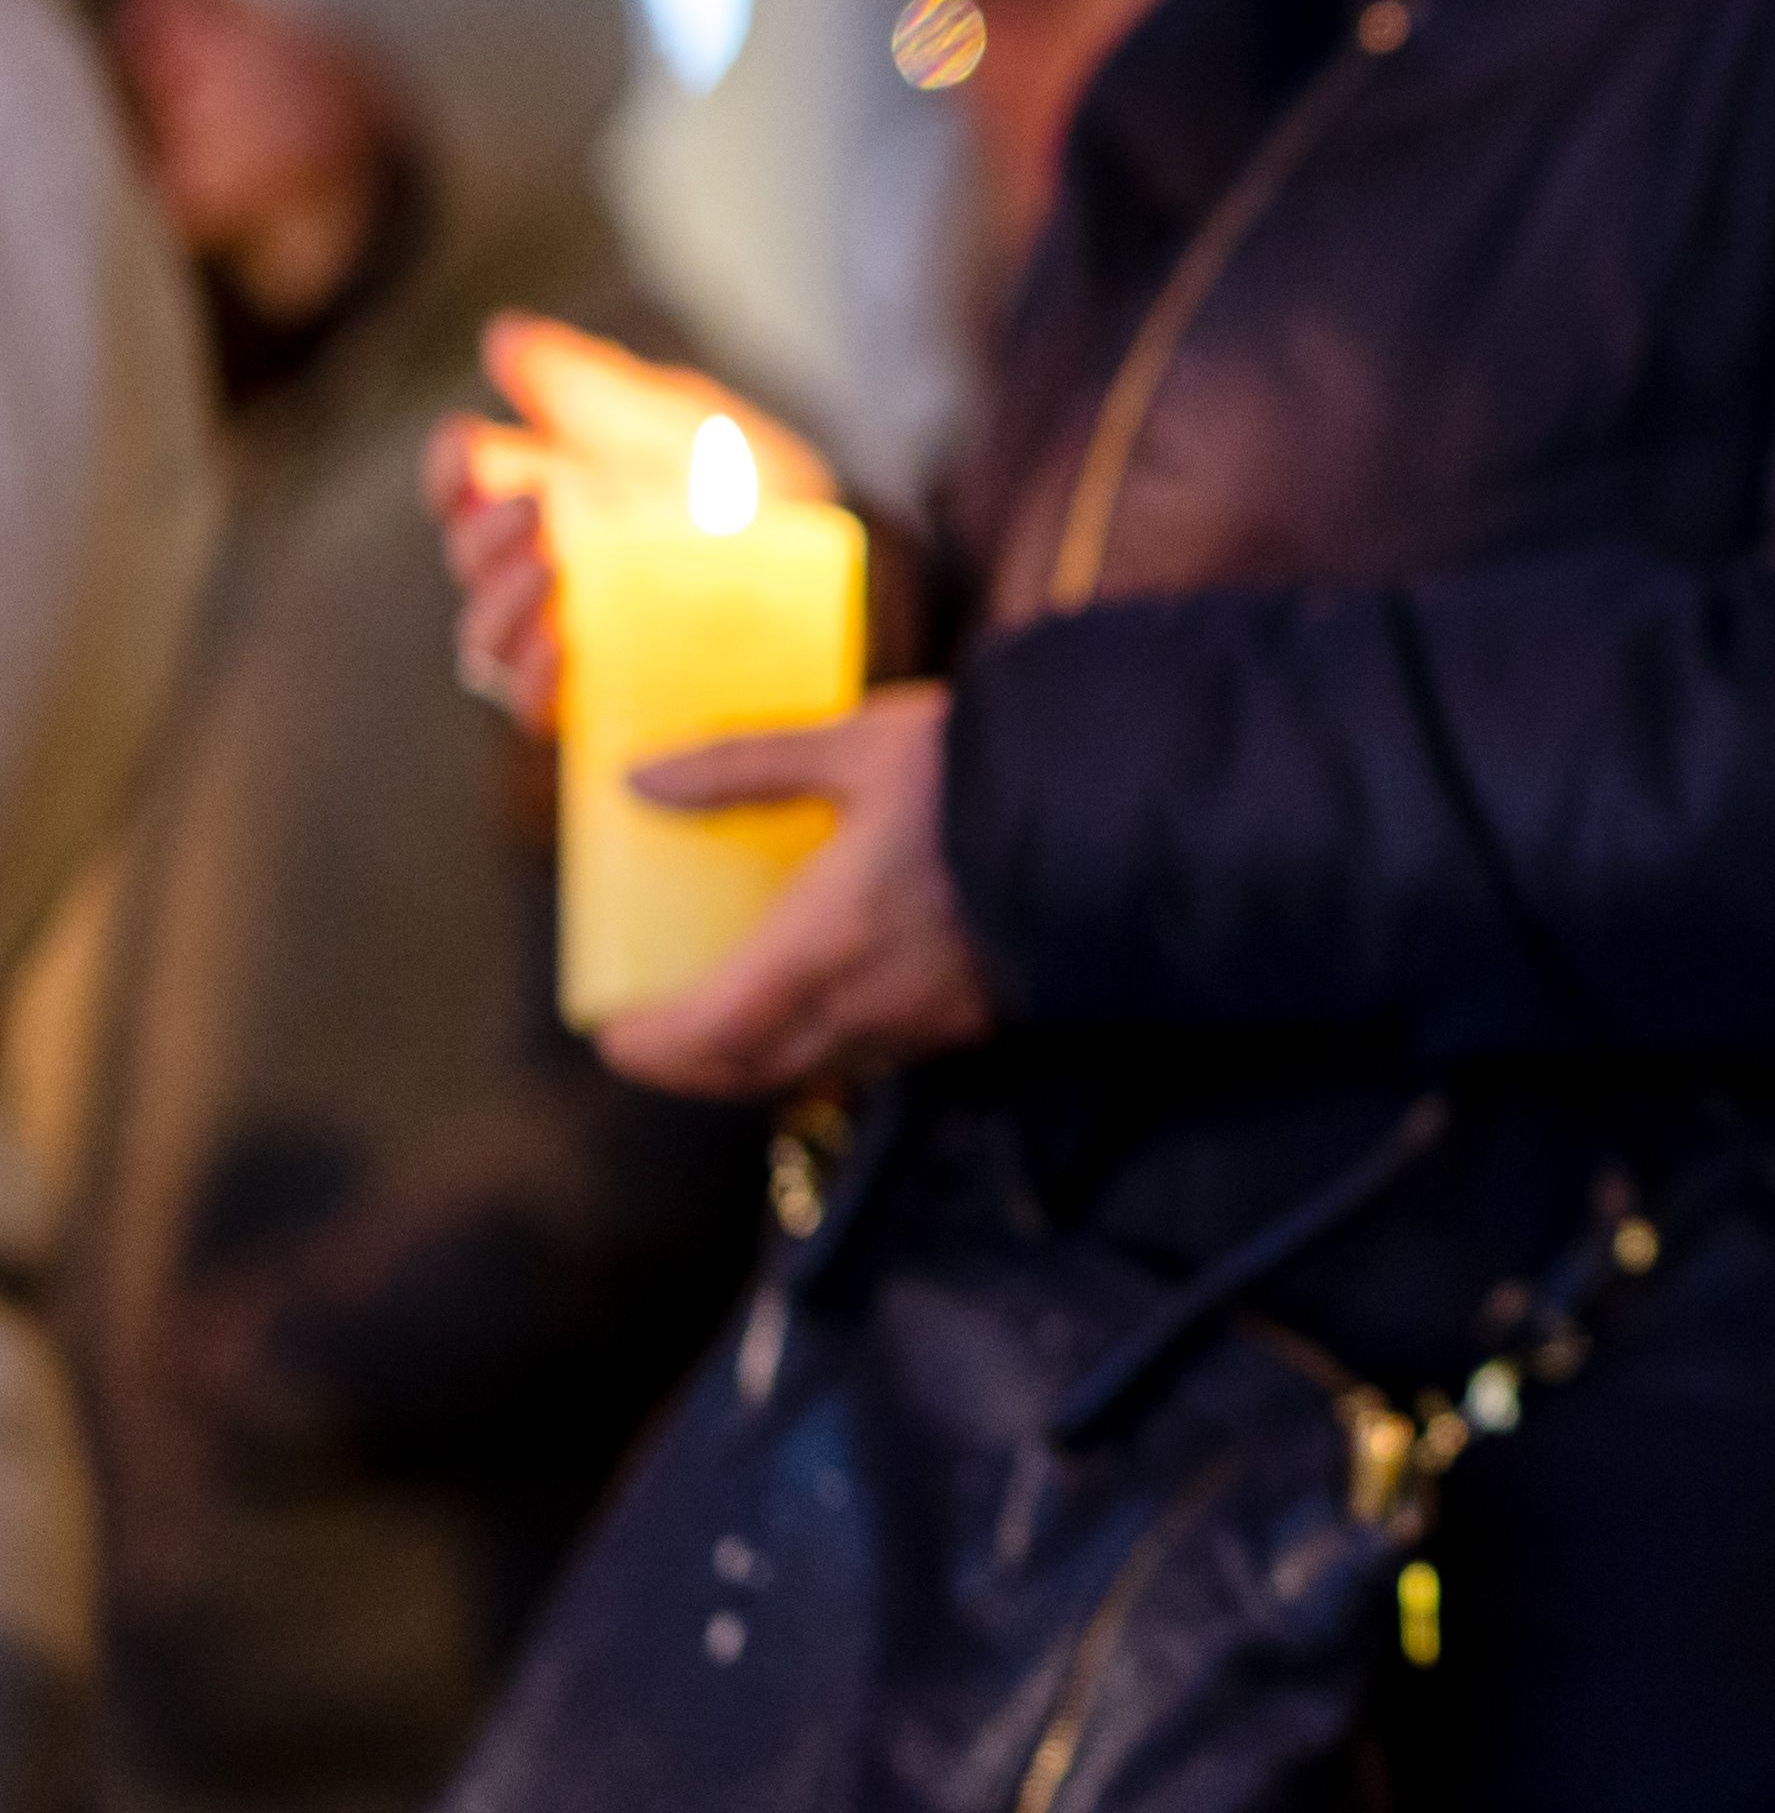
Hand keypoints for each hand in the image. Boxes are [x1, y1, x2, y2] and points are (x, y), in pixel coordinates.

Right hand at [420, 315, 844, 738]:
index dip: (449, 466)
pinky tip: (559, 641)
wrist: (841, 560)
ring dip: (501, 601)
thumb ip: (595, 385)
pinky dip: (534, 673)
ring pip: (487, 636)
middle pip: (469, 557)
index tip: (466, 445)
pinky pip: (535, 704)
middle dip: (481, 532)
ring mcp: (567, 634)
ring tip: (552, 565)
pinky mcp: (602, 697)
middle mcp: (541, 565)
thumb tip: (504, 335)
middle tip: (534, 505)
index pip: (462, 481)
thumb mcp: (685, 420)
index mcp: (546, 489)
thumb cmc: (754, 483)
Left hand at [593, 687, 994, 1101]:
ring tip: (738, 1009)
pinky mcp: (982, 1014)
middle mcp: (873, 1002)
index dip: (651, 1047)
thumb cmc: (981, 768)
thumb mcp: (856, 743)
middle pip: (755, 1069)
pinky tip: (835, 989)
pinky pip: (883, 1049)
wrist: (1124, 805)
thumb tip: (641, 782)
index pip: (710, 1032)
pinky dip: (832, 1038)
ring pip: (821, 1066)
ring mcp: (933, 1018)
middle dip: (694, 1064)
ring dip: (764, 1054)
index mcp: (826, 942)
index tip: (611, 1031)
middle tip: (657, 1035)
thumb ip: (745, 765)